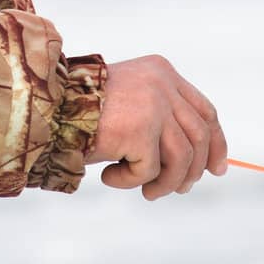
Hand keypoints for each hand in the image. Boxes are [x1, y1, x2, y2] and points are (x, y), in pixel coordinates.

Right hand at [87, 55, 226, 199]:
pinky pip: (149, 171)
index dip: (216, 142)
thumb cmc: (82, 111)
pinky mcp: (140, 130)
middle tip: (179, 189)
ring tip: (146, 192)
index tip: (216, 169)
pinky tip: (109, 176)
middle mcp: (162, 84)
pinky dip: (130, 181)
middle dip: (194, 170)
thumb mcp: (131, 105)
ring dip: (165, 183)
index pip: (204, 110)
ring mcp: (153, 106)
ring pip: (181, 159)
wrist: (47, 108)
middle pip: (199, 136)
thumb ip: (162, 121)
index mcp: (162, 72)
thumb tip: (199, 164)